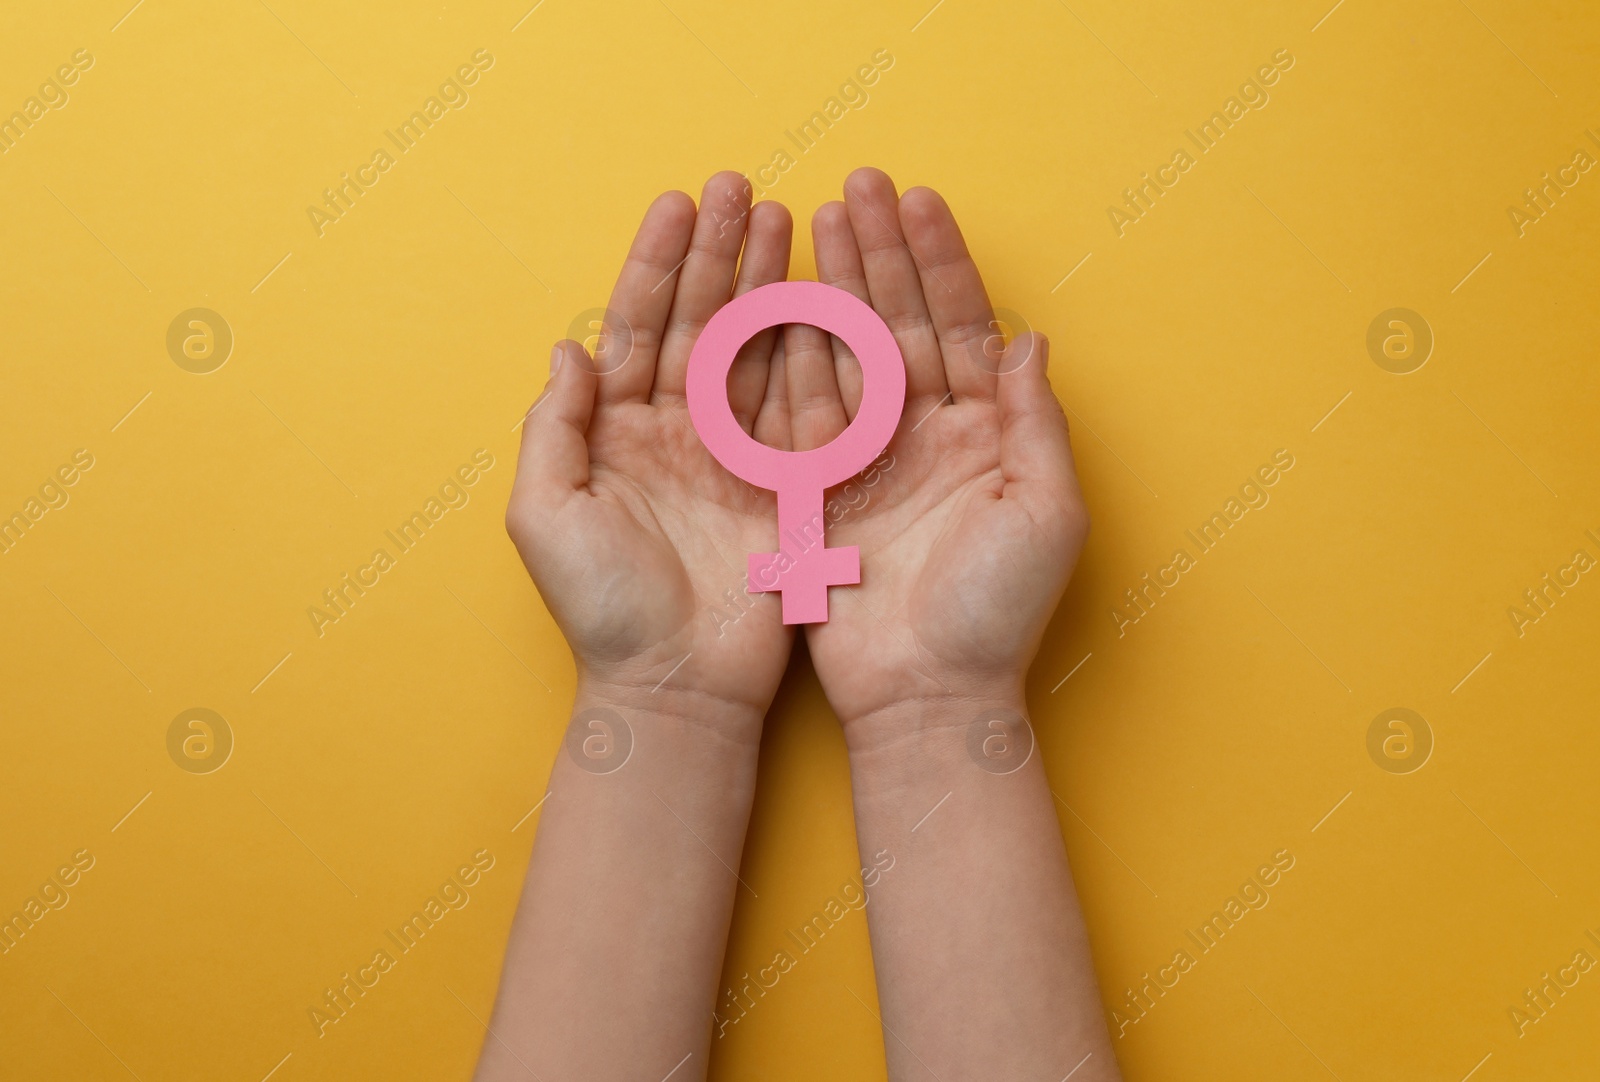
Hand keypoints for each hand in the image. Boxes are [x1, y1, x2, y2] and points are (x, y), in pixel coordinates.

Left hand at [506, 172, 797, 722]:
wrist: (676, 687)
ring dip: (767, 284)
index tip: (681, 204)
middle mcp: (674, 431)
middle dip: (719, 254)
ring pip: (752, 349)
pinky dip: (811, 350)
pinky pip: (798, 403)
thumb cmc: (602, 610)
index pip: (636, 326)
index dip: (657, 264)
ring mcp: (731, 454)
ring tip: (786, 220)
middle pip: (699, 322)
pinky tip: (823, 297)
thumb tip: (568, 351)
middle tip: (744, 189)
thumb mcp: (547, 517)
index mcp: (615, 432)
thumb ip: (552, 430)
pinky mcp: (782, 484)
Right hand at [790, 168, 1088, 739]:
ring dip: (831, 288)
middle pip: (900, 323)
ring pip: (848, 354)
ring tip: (811, 222)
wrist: (925, 696)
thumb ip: (1038, 424)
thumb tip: (1031, 340)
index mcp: (987, 433)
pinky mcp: (820, 490)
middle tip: (854, 187)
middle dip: (878, 254)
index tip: (914, 201)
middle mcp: (928, 435)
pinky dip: (790, 357)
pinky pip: (802, 411)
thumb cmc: (997, 614)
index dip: (939, 262)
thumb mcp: (1044, 514)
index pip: (961, 326)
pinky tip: (777, 304)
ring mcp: (872, 459)